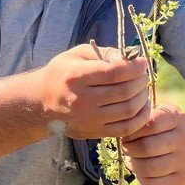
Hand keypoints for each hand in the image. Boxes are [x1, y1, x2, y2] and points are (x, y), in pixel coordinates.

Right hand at [36, 44, 150, 139]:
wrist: (41, 102)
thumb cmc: (61, 73)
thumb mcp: (76, 55)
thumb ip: (103, 52)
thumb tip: (129, 59)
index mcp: (75, 76)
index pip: (114, 72)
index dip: (134, 67)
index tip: (142, 62)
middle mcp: (81, 100)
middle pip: (124, 91)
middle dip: (140, 81)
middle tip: (142, 75)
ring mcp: (88, 119)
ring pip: (128, 110)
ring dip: (142, 98)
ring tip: (141, 89)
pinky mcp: (93, 132)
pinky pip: (126, 129)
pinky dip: (140, 118)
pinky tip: (141, 106)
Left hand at [122, 103, 184, 184]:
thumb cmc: (165, 129)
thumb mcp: (157, 114)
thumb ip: (141, 117)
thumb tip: (121, 129)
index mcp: (176, 118)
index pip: (149, 124)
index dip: (131, 131)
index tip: (126, 135)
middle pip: (146, 148)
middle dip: (128, 148)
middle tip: (126, 147)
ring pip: (148, 168)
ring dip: (133, 164)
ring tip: (132, 159)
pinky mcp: (183, 180)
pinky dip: (141, 179)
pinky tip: (141, 171)